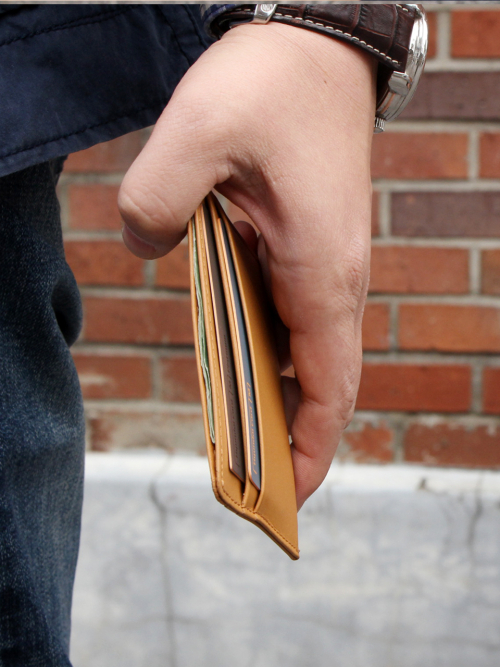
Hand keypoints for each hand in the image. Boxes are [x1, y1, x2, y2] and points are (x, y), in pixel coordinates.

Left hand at [118, 23, 375, 508]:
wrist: (312, 44)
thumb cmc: (271, 84)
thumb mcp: (196, 132)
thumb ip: (155, 202)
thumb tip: (144, 245)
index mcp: (320, 271)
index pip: (329, 386)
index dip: (310, 447)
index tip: (286, 495)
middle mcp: (334, 278)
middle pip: (320, 382)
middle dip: (287, 435)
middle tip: (242, 478)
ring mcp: (326, 263)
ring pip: (308, 351)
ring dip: (277, 394)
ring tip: (235, 430)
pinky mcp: (310, 246)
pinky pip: (294, 315)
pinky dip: (270, 349)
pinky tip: (234, 352)